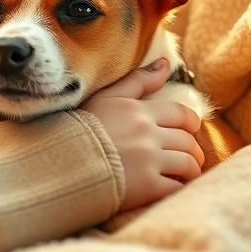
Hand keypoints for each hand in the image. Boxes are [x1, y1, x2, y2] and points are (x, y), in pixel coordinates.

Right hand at [80, 58, 204, 211]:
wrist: (58, 164)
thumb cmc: (78, 128)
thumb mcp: (106, 97)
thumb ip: (138, 80)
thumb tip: (166, 62)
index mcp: (140, 111)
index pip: (182, 114)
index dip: (191, 123)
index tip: (189, 130)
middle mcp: (148, 135)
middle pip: (187, 141)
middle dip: (192, 149)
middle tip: (187, 156)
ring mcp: (149, 162)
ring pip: (188, 165)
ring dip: (190, 170)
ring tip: (183, 175)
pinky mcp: (146, 188)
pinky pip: (176, 188)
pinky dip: (178, 188)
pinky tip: (170, 188)